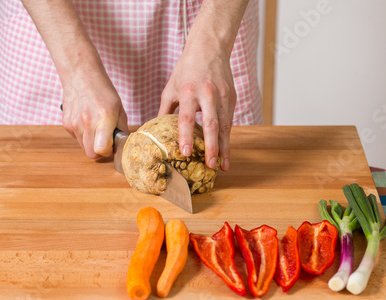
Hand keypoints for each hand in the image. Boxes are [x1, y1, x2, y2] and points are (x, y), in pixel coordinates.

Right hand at [62, 67, 128, 158]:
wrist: (80, 76)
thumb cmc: (102, 91)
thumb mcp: (119, 108)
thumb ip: (122, 129)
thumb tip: (124, 144)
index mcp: (103, 119)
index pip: (101, 149)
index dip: (108, 151)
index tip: (111, 145)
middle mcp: (87, 123)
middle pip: (91, 154)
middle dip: (100, 150)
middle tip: (105, 139)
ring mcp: (74, 124)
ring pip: (83, 147)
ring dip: (91, 143)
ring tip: (96, 128)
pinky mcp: (66, 124)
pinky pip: (76, 138)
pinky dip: (83, 135)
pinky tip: (87, 122)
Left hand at [158, 47, 235, 170]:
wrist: (209, 49)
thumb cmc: (186, 69)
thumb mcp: (170, 88)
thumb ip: (164, 110)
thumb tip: (154, 131)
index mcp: (188, 91)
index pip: (187, 118)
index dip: (186, 136)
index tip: (186, 153)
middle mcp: (207, 94)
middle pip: (211, 125)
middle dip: (211, 147)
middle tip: (210, 166)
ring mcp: (222, 96)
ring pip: (225, 126)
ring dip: (224, 147)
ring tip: (223, 166)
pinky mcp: (231, 98)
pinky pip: (229, 121)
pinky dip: (228, 137)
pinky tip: (225, 151)